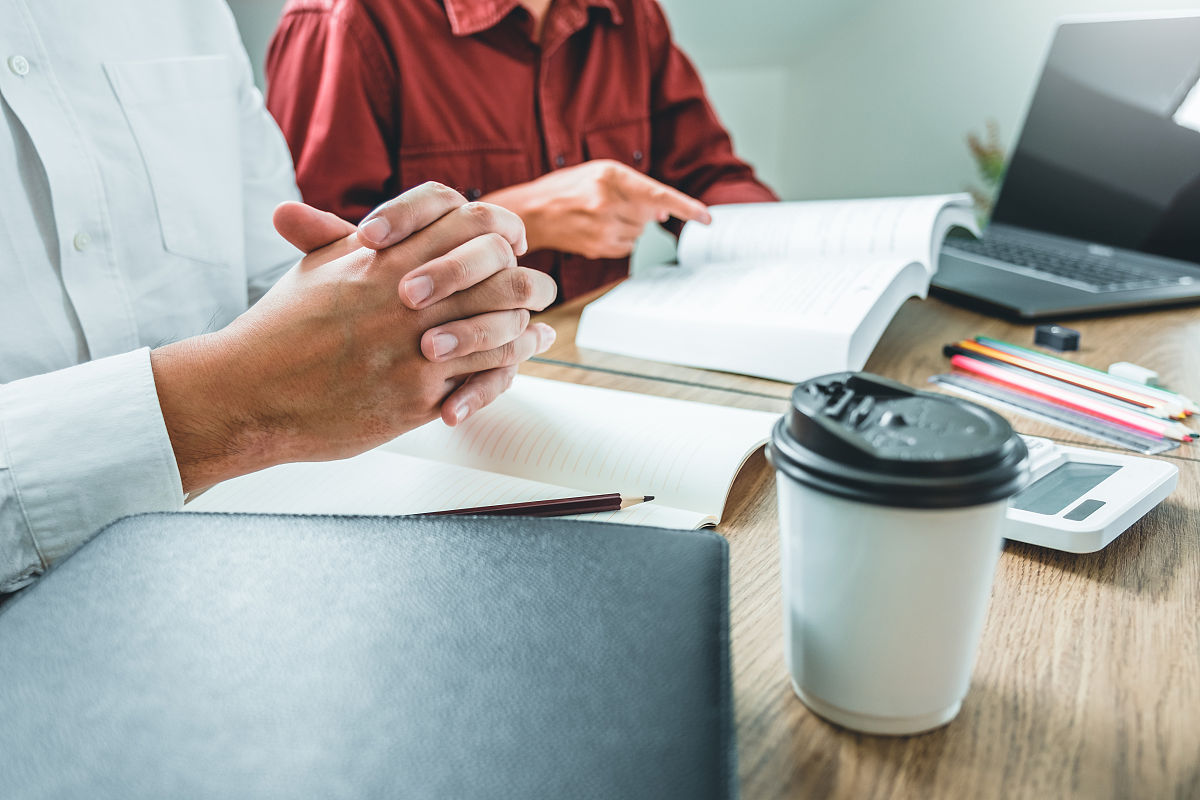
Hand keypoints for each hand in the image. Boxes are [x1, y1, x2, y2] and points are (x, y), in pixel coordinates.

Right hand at [152, 183, 556, 491]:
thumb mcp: (315, 270)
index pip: (466, 223)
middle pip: (497, 273)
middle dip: (526, 280)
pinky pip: (481, 377)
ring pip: (499, 325)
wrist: (249, 393)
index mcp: (382, 257)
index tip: (510, 243)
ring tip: (536, 328)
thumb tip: (372, 226)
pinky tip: (517, 363)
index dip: (498, 229)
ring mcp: (412, 347)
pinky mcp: (415, 396)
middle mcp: (403, 296)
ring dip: (524, 326)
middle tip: (539, 287)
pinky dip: (507, 367)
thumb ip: (346, 238)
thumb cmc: (279, 331)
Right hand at [482, 159, 711, 259]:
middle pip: (650, 215)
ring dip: (630, 224)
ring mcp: (603, 228)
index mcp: (610, 176)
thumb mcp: (599, 172)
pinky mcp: (599, 247)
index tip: (706, 218)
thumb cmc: (566, 188)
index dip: (686, 207)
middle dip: (642, 210)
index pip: (658, 194)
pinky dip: (620, 237)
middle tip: (618, 203)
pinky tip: (599, 228)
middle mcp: (608, 202)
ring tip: (602, 215)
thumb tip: (664, 213)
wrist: (532, 213)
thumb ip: (634, 187)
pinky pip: (627, 246)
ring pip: (639, 232)